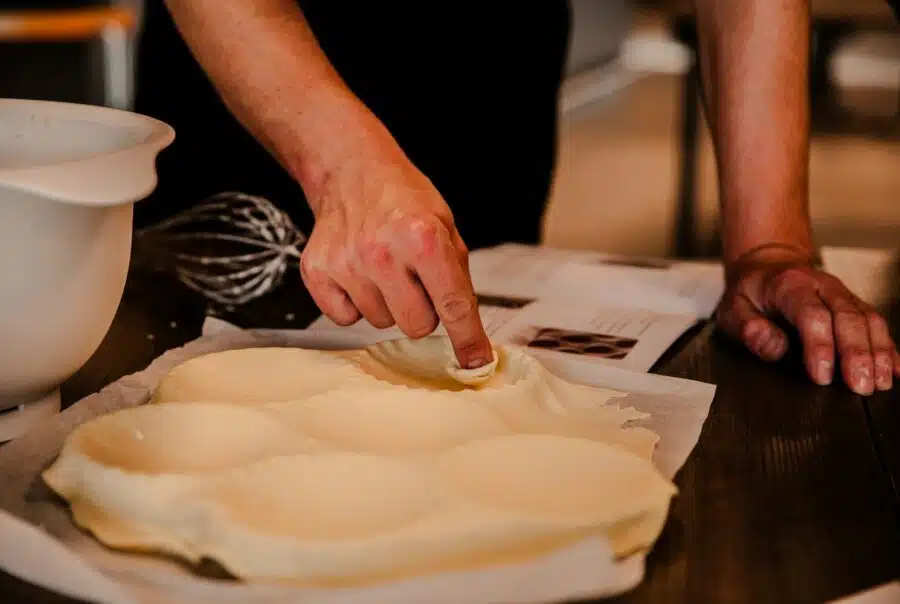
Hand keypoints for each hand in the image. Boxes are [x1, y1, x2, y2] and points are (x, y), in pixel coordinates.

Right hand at [298, 138, 492, 369]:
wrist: (352, 171)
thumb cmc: (404, 201)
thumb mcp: (446, 227)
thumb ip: (458, 278)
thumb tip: (470, 333)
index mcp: (423, 238)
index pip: (453, 305)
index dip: (468, 339)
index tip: (475, 362)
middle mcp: (383, 252)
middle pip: (415, 326)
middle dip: (421, 310)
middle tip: (414, 279)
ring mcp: (346, 263)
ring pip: (381, 323)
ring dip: (387, 303)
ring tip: (383, 267)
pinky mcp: (317, 271)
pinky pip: (345, 318)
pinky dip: (355, 303)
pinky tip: (358, 273)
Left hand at [716, 245, 899, 394]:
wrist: (766, 267)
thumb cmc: (748, 294)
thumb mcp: (731, 309)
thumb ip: (747, 328)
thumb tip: (774, 349)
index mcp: (788, 285)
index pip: (810, 315)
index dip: (819, 346)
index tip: (822, 377)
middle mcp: (821, 286)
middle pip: (847, 317)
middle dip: (856, 354)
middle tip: (860, 387)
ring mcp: (841, 294)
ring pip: (868, 319)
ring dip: (878, 352)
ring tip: (880, 384)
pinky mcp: (853, 304)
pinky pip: (876, 323)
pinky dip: (888, 347)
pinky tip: (895, 371)